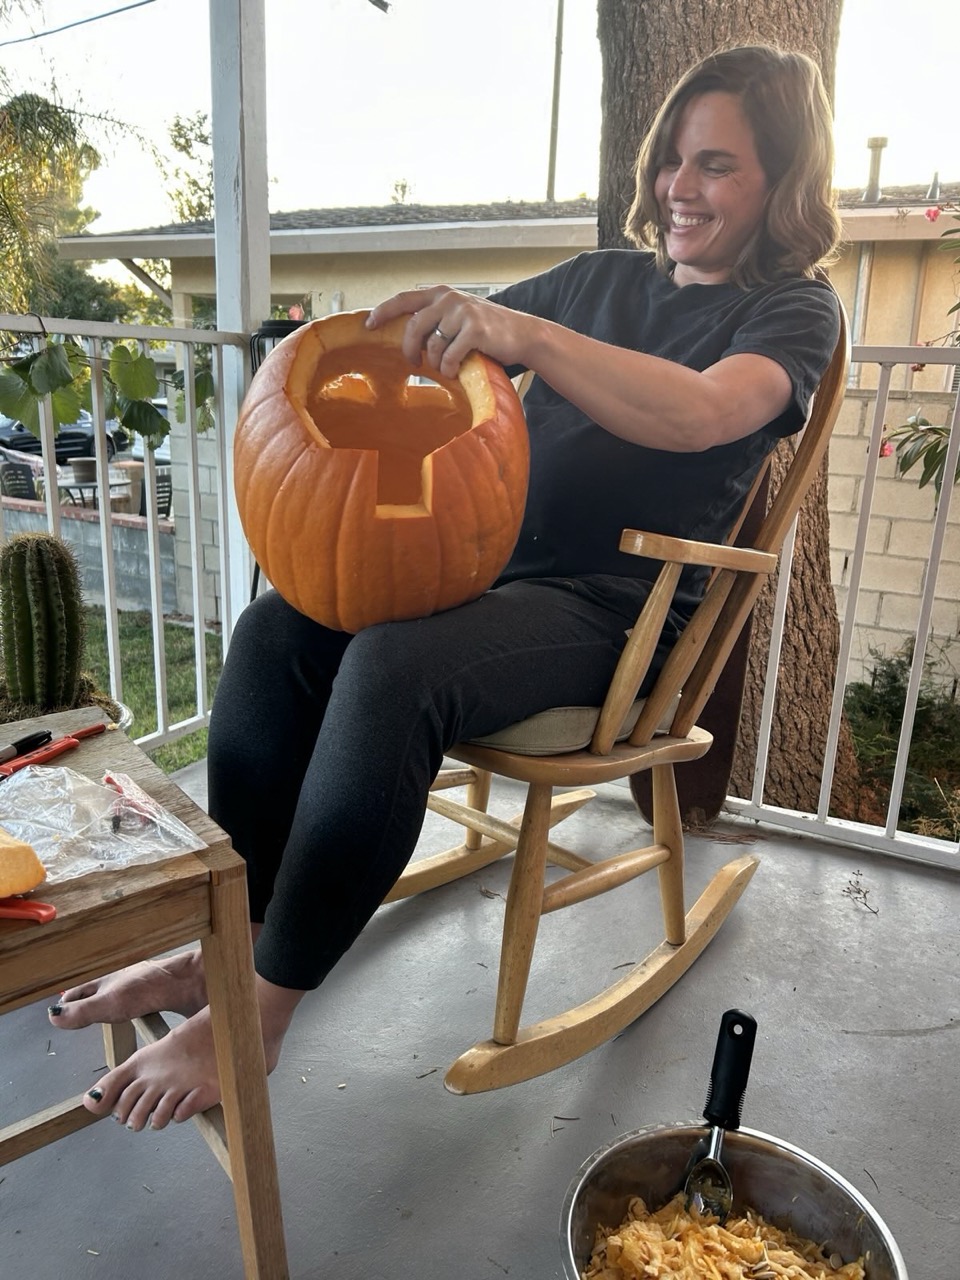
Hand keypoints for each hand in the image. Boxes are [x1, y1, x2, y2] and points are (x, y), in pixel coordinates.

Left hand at [366, 285, 529, 377]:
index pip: (403, 299)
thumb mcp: (457, 316)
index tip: (368, 325)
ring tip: (446, 368)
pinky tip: (456, 371)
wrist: (523, 334)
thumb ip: (435, 319)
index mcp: (441, 293)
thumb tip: (405, 337)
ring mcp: (462, 312)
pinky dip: (450, 368)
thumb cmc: (486, 330)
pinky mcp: (475, 330)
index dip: (383, 312)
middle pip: (413, 327)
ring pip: (432, 346)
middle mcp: (449, 298)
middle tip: (414, 363)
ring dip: (436, 364)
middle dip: (409, 350)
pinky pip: (449, 356)